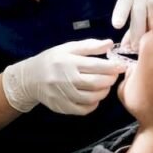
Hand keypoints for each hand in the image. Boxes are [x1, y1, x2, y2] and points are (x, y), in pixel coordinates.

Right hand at [2, 39, 125, 114]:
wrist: (30, 78)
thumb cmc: (53, 60)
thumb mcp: (68, 48)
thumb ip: (90, 46)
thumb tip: (110, 43)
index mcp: (68, 61)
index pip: (96, 65)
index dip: (113, 66)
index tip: (122, 66)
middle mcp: (65, 79)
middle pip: (96, 83)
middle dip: (110, 80)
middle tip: (114, 76)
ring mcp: (63, 95)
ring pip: (92, 98)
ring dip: (103, 92)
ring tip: (104, 86)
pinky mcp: (62, 107)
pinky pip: (83, 109)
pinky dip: (93, 104)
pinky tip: (94, 97)